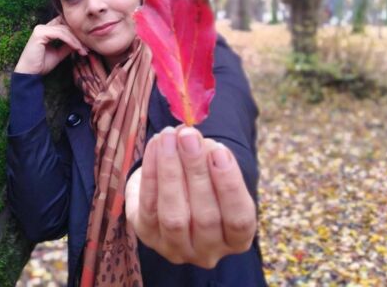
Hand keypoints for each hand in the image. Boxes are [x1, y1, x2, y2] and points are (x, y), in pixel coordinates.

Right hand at [14, 16, 87, 74]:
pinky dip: (70, 41)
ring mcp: (40, 29)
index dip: (75, 33)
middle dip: (78, 37)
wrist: (30, 74)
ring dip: (76, 41)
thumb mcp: (59, 54)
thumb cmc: (42, 65)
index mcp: (46, 30)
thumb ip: (68, 46)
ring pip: (64, 30)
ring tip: (84, 50)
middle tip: (88, 48)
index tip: (86, 45)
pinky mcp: (40, 33)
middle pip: (66, 26)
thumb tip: (81, 42)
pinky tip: (77, 48)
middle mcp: (42, 27)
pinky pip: (60, 34)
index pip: (64, 25)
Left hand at [125, 126, 256, 268]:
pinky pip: (148, 206)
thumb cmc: (204, 179)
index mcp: (236, 239)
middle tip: (189, 136)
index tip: (220, 151)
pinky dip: (151, 172)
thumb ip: (208, 153)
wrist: (174, 191)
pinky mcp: (148, 236)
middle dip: (196, 171)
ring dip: (170, 171)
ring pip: (174, 216)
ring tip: (168, 137)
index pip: (239, 219)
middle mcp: (208, 251)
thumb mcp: (214, 167)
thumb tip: (189, 135)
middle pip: (206, 217)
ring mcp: (176, 249)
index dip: (229, 185)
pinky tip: (155, 146)